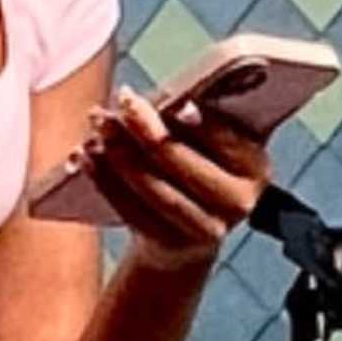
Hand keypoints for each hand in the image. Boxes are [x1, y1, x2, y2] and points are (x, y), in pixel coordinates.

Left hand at [66, 85, 270, 271]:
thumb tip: (155, 102)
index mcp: (254, 166)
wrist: (187, 236)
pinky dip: (105, 179)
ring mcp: (206, 228)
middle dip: (144, 128)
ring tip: (99, 127)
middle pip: (180, 160)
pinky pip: (131, 209)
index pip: (221, 134)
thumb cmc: (198, 171)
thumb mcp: (211, 144)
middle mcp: (238, 201)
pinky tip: (88, 157)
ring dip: (119, 152)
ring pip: (153, 186)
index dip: (187, 114)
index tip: (163, 96)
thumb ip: (194, 120)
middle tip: (121, 103)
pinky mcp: (172, 243)